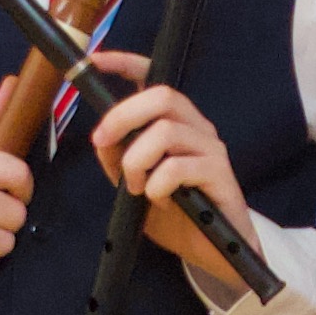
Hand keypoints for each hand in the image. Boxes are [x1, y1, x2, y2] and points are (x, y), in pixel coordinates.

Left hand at [85, 50, 255, 288]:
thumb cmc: (178, 216)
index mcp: (176, 124)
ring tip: (137, 188)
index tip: (95, 61)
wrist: (215, 253)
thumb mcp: (137, 186)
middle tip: (102, 143)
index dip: (125, 64)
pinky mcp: (220, 175)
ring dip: (138, 161)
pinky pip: (178, 167)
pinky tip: (161, 201)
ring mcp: (211, 149)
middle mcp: (196, 128)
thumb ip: (119, 161)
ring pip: (166, 132)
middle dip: (123, 116)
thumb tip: (101, 139)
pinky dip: (158, 185)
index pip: (155, 80)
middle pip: (162, 96)